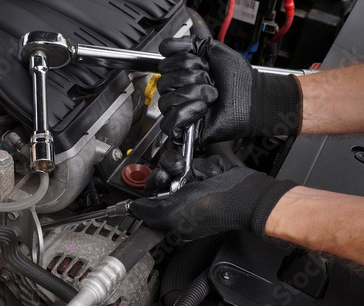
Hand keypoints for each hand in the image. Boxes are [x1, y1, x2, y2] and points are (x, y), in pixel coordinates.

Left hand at [130, 151, 296, 238]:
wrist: (244, 194)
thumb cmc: (214, 208)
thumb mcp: (172, 215)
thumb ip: (148, 212)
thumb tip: (132, 208)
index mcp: (174, 216)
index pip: (152, 196)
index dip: (152, 185)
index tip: (159, 181)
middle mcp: (184, 201)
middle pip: (163, 176)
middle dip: (172, 173)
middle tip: (181, 178)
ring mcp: (196, 186)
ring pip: (179, 165)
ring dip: (192, 169)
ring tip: (202, 178)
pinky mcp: (208, 173)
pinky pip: (197, 161)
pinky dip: (207, 166)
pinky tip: (214, 175)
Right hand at [158, 36, 301, 143]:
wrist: (253, 99)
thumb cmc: (239, 80)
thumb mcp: (214, 51)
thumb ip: (189, 43)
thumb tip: (166, 46)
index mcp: (182, 75)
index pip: (164, 65)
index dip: (183, 61)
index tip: (203, 64)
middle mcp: (179, 92)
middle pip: (164, 82)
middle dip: (191, 77)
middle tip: (210, 80)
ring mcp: (180, 111)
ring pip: (166, 101)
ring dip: (193, 94)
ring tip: (211, 95)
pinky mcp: (184, 129)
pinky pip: (169, 122)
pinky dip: (185, 113)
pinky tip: (202, 107)